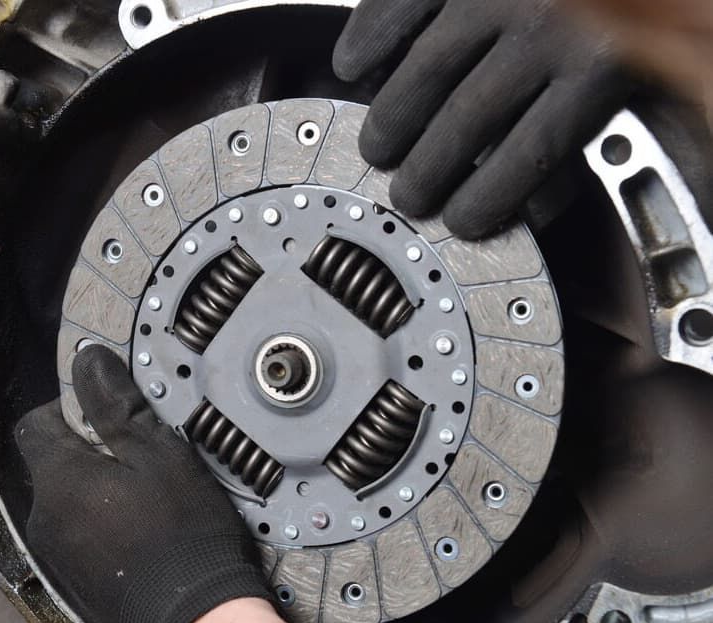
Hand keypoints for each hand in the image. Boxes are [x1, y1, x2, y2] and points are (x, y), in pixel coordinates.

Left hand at [15, 346, 277, 622]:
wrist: (194, 616)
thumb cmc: (182, 536)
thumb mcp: (157, 454)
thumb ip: (115, 405)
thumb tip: (89, 362)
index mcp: (60, 479)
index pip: (36, 422)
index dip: (70, 409)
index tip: (105, 413)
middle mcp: (46, 516)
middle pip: (55, 462)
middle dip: (91, 451)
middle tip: (140, 456)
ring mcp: (56, 551)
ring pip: (68, 497)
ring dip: (99, 488)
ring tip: (148, 496)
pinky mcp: (73, 577)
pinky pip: (79, 532)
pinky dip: (103, 522)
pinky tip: (143, 529)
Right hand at [334, 0, 629, 238]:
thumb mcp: (647, 70)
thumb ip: (610, 130)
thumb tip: (551, 200)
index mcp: (603, 63)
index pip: (528, 158)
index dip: (486, 201)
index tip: (463, 222)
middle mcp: (547, 25)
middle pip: (464, 122)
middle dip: (425, 173)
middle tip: (407, 196)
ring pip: (424, 71)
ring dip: (391, 119)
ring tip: (376, 148)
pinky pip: (400, 4)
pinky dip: (368, 37)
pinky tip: (352, 67)